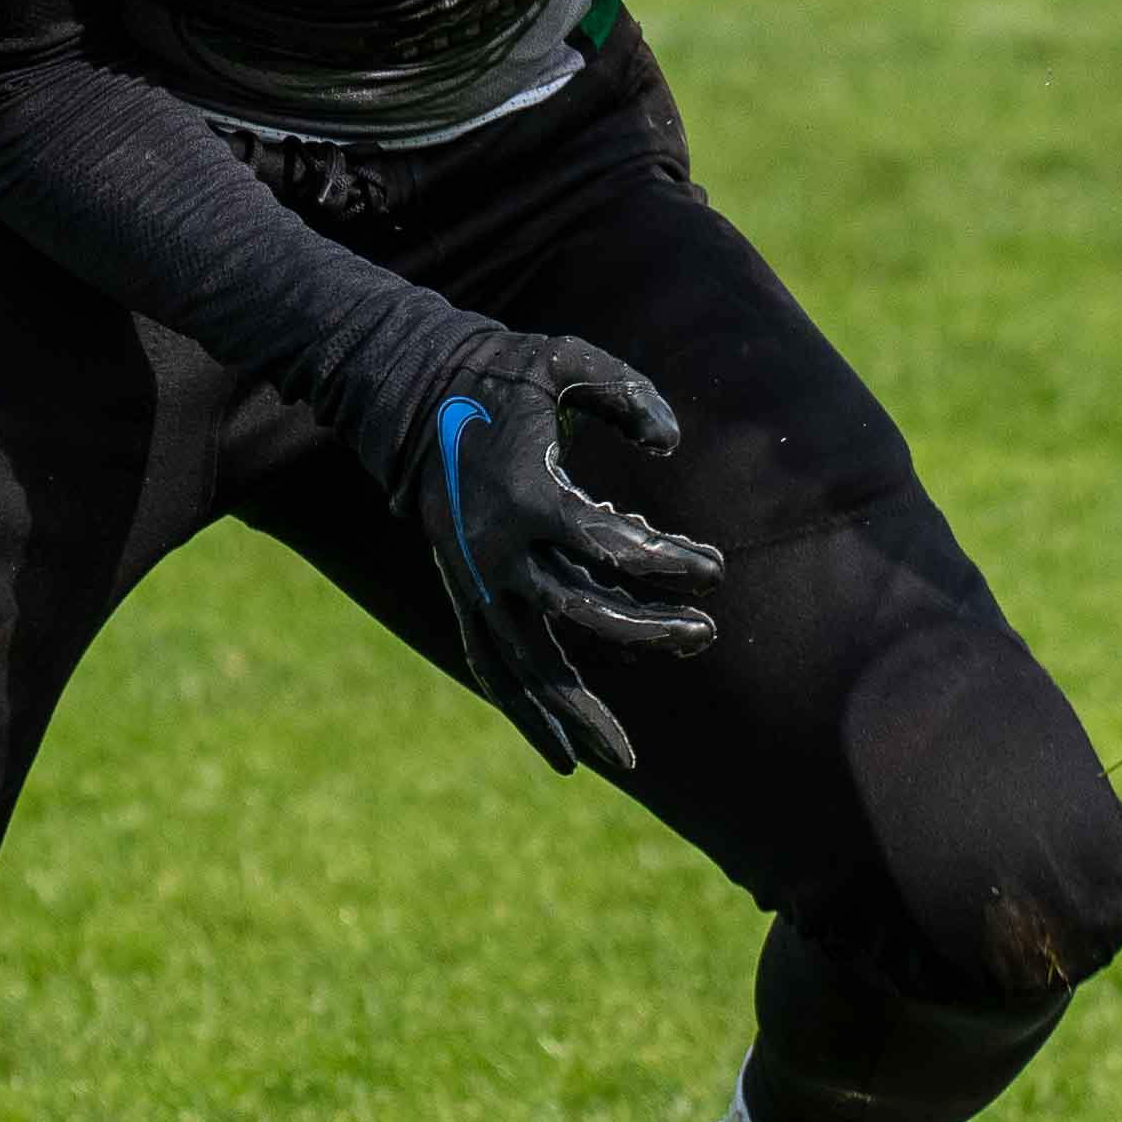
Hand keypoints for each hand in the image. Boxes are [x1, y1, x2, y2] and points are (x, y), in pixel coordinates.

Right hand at [399, 326, 722, 774]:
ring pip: (525, 665)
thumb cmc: (496, 372)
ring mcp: (472, 580)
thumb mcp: (562, 363)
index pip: (608, 547)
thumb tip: (671, 444)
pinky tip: (560, 752)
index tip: (716, 567)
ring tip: (624, 758)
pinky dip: (523, 709)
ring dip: (574, 711)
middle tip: (703, 633)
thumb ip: (624, 395)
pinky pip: (492, 664)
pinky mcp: (461, 592)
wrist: (406, 391)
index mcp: (523, 496)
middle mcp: (494, 552)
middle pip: (579, 613)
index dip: (668, 561)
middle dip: (646, 631)